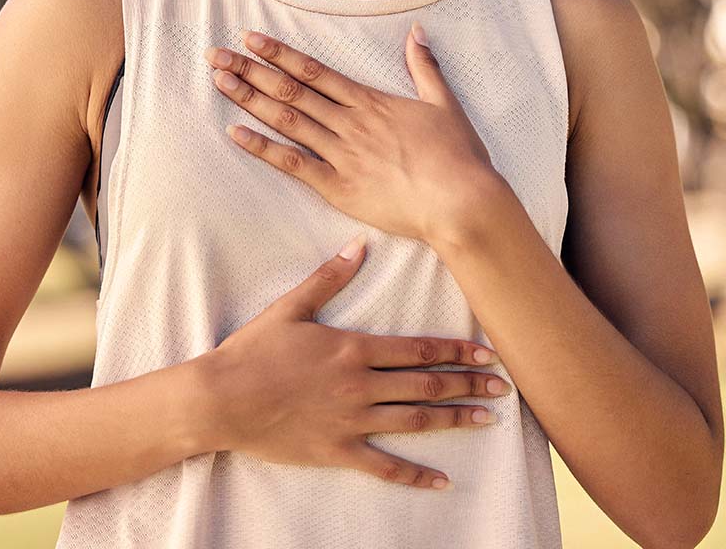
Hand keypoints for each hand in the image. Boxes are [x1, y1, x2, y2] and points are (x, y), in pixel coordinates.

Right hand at [186, 237, 507, 488]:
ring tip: (487, 419)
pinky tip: (442, 479)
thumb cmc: (254, 349)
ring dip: (454, 419)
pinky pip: (384, 466)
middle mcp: (360, 385)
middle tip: (503, 387)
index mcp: (353, 348)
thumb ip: (329, 277)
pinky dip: (415, 474)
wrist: (222, 398)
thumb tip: (359, 245)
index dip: (456, 350)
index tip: (487, 352)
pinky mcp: (338, 451)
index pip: (418, 348)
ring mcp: (352, 421)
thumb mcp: (291, 306)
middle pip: (426, 384)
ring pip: (415, 421)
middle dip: (468, 384)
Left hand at [204, 22, 497, 243]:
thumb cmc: (458, 156)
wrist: (461, 201)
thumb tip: (417, 32)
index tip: (251, 39)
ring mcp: (341, 153)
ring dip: (250, 99)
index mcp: (370, 101)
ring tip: (220, 82)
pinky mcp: (339, 187)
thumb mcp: (444, 103)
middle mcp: (349, 122)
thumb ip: (425, 67)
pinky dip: (263, 147)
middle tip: (216, 55)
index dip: (279, 54)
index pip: (314, 71)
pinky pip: (293, 164)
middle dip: (251, 70)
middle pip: (291, 89)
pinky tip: (236, 133)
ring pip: (287, 119)